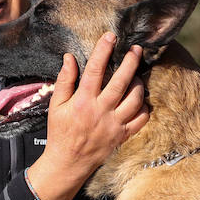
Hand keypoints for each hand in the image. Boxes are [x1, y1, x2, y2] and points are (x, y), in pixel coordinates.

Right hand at [25, 32, 148, 199]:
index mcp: (83, 102)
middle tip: (136, 49)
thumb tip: (70, 57)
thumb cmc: (60, 132)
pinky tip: (140, 100)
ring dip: (138, 84)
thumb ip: (64, 81)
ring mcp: (114, 125)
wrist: (68, 163)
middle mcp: (101, 111)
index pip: (95, 70)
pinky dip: (144, 107)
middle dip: (131, 61)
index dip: (103, 50)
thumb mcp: (55, 106)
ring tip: (136, 76)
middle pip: (121, 81)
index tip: (111, 36)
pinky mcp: (123, 136)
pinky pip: (141, 119)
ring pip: (135, 99)